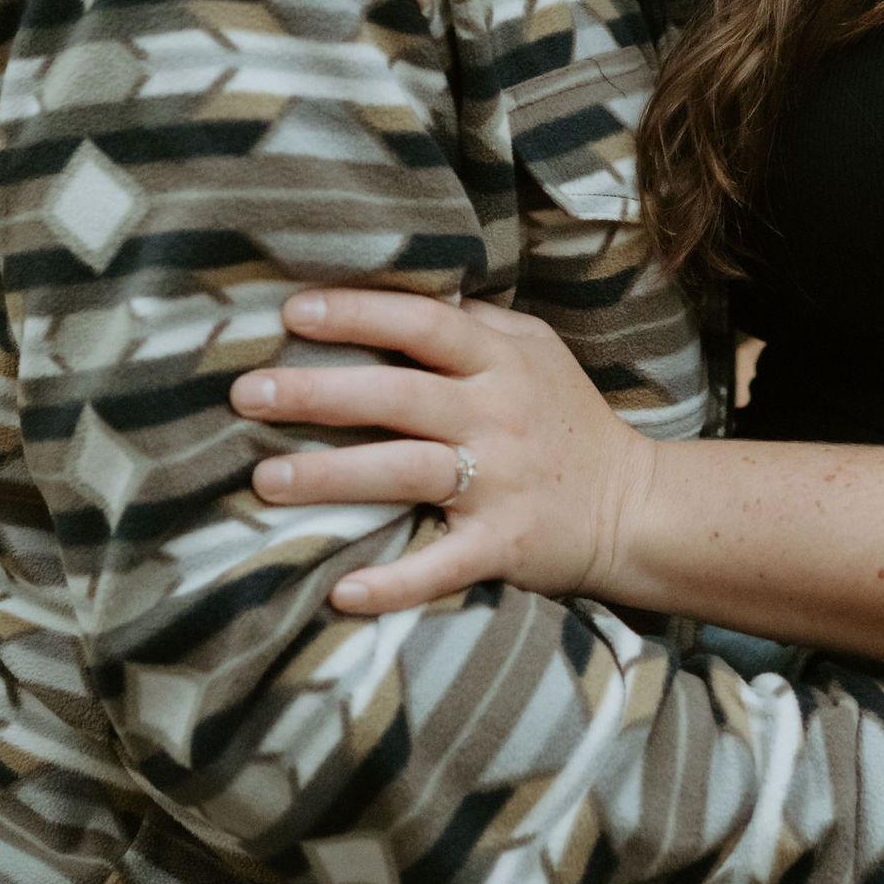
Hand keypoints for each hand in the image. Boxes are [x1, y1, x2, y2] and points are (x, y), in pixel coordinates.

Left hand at [231, 288, 658, 615]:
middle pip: (400, 394)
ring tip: (263, 481)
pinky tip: (340, 592)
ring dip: (332, 477)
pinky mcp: (505, 545)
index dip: (359, 313)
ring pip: (407, 471)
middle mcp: (498, 416)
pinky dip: (394, 582)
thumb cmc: (570, 420)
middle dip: (319, 392)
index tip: (291, 313)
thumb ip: (477, 322)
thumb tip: (405, 291)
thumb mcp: (539, 352)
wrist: (635, 507)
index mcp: (502, 362)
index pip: (425, 323)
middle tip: (247, 394)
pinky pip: (442, 565)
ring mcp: (502, 482)